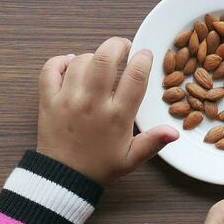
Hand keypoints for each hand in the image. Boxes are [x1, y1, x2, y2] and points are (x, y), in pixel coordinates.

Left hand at [36, 37, 178, 184]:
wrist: (64, 178)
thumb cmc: (100, 167)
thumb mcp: (131, 158)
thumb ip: (153, 142)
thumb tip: (175, 131)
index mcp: (117, 116)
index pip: (135, 76)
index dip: (143, 58)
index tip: (144, 55)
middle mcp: (93, 103)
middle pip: (105, 58)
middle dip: (117, 45)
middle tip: (122, 47)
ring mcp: (68, 99)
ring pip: (80, 61)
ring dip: (91, 56)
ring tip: (98, 64)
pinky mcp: (48, 100)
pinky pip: (50, 69)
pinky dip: (59, 61)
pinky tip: (69, 63)